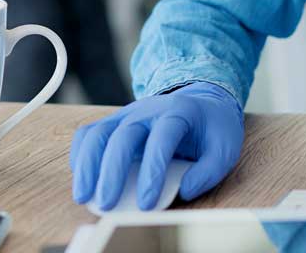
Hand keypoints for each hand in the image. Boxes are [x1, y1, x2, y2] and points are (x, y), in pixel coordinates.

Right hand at [70, 82, 243, 210]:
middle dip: (112, 171)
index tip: (146, 202)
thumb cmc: (212, 127)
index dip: (152, 170)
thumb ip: (208, 171)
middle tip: (107, 203)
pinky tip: (81, 176)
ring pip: (100, 132)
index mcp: (180, 112)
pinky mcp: (115, 122)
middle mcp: (149, 110)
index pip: (162, 138)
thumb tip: (184, 190)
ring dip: (88, 164)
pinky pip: (90, 132)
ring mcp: (128, 114)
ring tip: (84, 194)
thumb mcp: (224, 148)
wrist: (202, 102)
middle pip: (124, 135)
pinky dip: (81, 153)